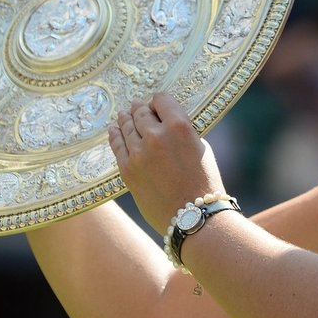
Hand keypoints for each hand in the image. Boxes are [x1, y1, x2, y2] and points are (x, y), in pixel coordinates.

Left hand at [107, 92, 226, 232]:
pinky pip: (117, 145)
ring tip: (123, 114)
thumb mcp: (200, 148)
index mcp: (179, 126)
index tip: (157, 104)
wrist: (193, 217)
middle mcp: (156, 135)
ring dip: (126, 118)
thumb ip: (182, 132)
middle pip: (141, 111)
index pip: (161, 100)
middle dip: (140, 108)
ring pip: (127, 126)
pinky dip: (115, 135)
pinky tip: (114, 130)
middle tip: (137, 105)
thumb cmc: (204, 184)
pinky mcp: (128, 169)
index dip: (159, 100)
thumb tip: (166, 124)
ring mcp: (139, 153)